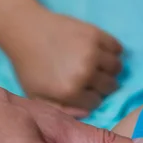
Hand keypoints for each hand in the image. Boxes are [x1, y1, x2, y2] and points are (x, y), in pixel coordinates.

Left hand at [8, 8, 122, 117]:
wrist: (25, 30)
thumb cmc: (29, 66)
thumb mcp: (36, 96)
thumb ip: (60, 109)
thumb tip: (87, 112)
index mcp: (70, 91)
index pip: (96, 102)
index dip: (90, 98)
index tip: (84, 91)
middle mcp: (85, 72)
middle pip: (110, 85)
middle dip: (103, 85)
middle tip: (94, 79)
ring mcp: (92, 52)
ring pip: (117, 67)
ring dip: (110, 69)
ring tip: (100, 66)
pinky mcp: (96, 33)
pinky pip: (117, 48)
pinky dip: (114, 52)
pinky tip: (102, 53)